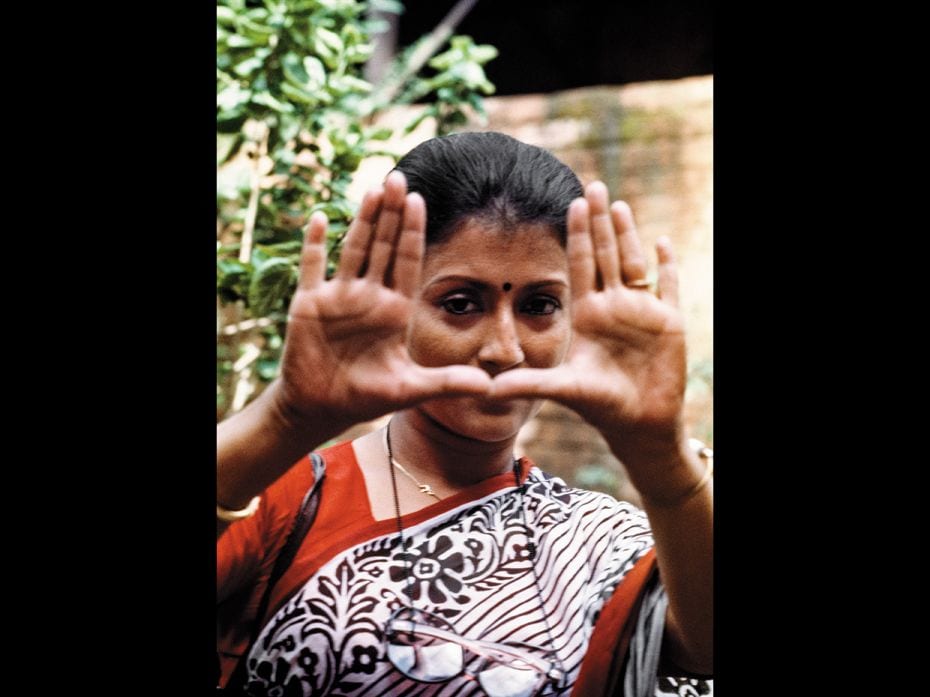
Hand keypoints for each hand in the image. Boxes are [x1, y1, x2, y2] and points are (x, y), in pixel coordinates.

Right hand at [273, 171, 491, 430]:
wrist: (321, 407)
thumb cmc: (366, 397)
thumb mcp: (410, 390)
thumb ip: (447, 383)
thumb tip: (490, 387)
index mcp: (395, 309)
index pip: (407, 261)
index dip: (412, 231)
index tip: (420, 200)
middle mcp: (369, 296)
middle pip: (383, 246)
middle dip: (391, 213)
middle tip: (398, 177)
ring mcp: (338, 296)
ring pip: (353, 249)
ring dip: (361, 220)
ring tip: (372, 189)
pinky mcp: (309, 303)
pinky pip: (312, 267)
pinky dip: (315, 243)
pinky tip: (322, 218)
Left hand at [490, 181, 688, 470]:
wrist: (639, 424)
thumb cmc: (600, 406)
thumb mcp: (561, 390)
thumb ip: (528, 384)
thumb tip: (487, 388)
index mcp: (587, 313)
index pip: (581, 264)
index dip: (578, 234)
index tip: (571, 203)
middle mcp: (612, 306)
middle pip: (606, 254)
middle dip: (599, 221)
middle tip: (593, 185)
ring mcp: (641, 311)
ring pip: (634, 262)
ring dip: (628, 234)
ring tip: (618, 204)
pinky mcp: (669, 322)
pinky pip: (669, 285)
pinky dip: (668, 265)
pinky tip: (663, 242)